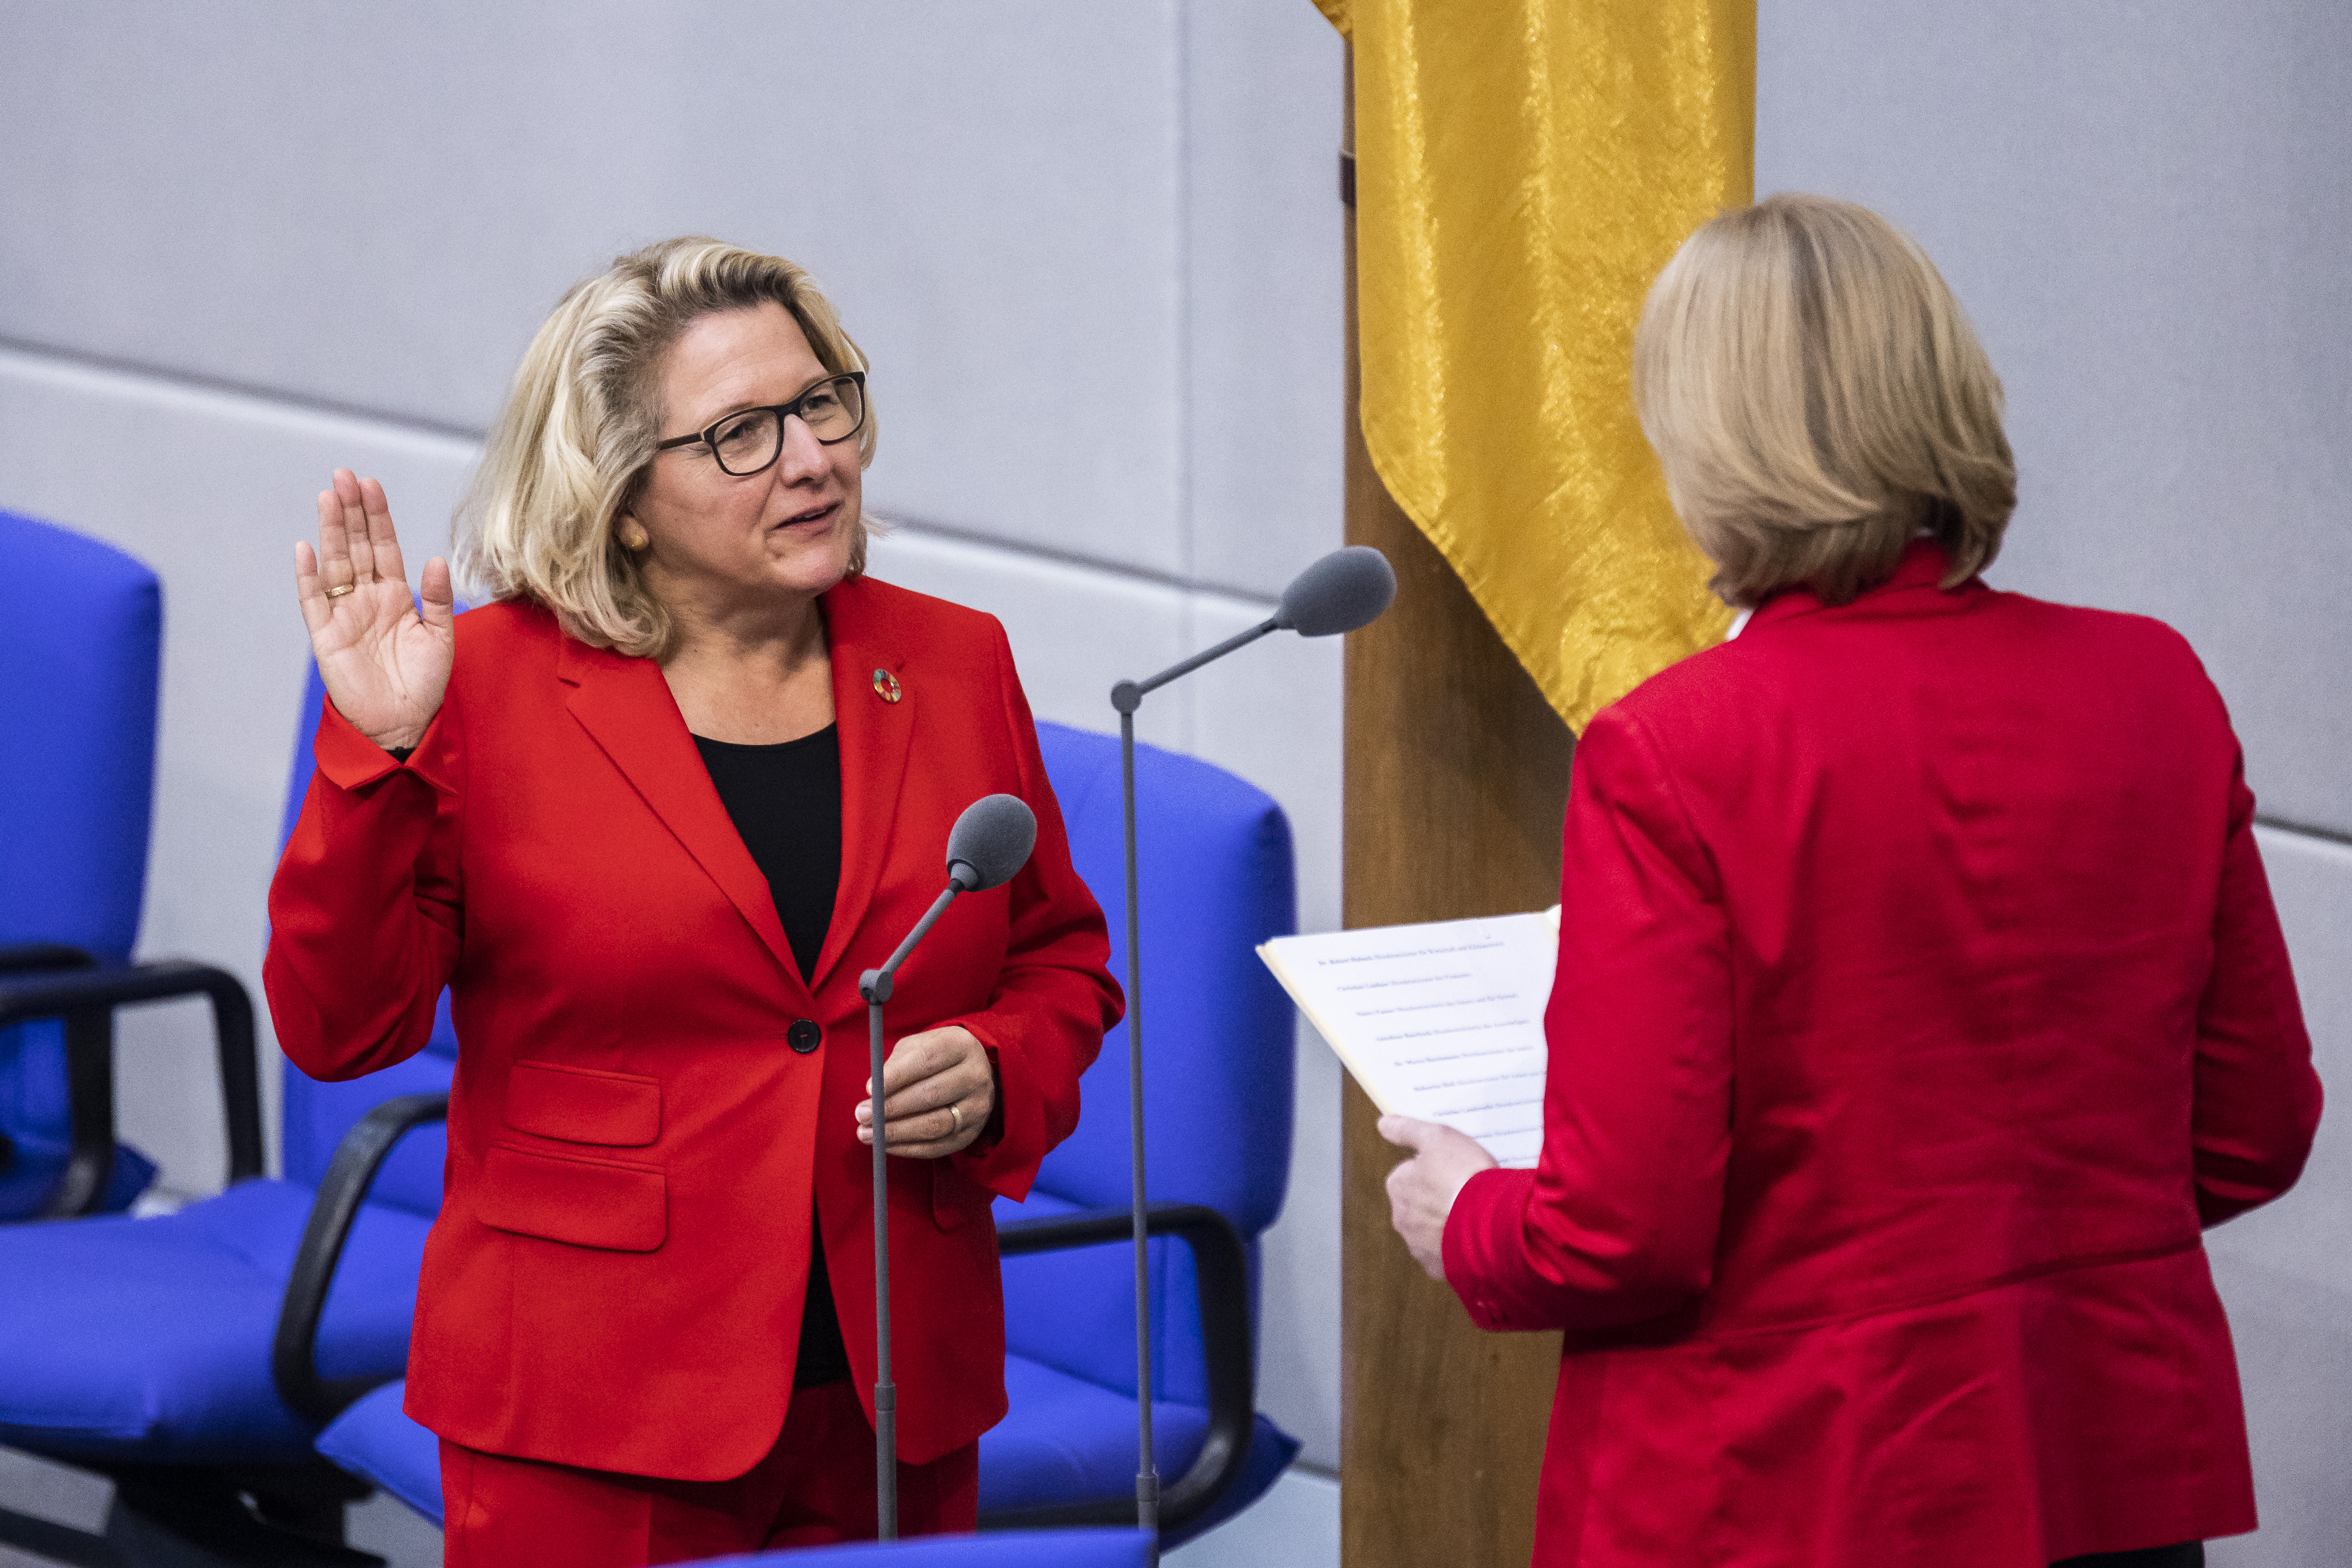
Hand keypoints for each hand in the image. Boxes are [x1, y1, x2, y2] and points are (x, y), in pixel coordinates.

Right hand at [295, 470, 454, 753]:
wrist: (403, 723)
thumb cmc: (424, 682)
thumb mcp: (440, 637)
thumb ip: (438, 599)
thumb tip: (436, 559)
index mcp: (395, 595)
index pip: (384, 546)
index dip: (377, 516)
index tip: (371, 484)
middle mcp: (367, 598)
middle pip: (356, 546)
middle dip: (351, 512)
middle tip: (344, 476)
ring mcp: (344, 614)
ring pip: (335, 564)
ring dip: (331, 532)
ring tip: (328, 497)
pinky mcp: (325, 636)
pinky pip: (313, 601)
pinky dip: (308, 576)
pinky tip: (306, 549)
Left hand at [857, 1025, 994, 1158]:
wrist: (969, 1075)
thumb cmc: (934, 1059)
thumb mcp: (917, 1047)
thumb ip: (895, 1064)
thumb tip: (874, 1091)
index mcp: (961, 1045)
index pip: (927, 1059)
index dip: (897, 1075)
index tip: (870, 1089)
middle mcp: (976, 1076)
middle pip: (932, 1094)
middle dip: (892, 1107)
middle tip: (862, 1114)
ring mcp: (977, 1107)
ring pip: (934, 1124)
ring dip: (896, 1131)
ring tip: (867, 1133)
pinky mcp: (971, 1133)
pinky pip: (937, 1146)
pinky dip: (907, 1148)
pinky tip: (885, 1144)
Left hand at [1379, 1115, 1498, 1281]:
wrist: (1492, 1225)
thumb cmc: (1463, 1177)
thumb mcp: (1437, 1137)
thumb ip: (1407, 1130)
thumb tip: (1384, 1123)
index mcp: (1398, 1186)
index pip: (1409, 1173)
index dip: (1434, 1167)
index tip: (1452, 1166)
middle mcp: (1402, 1219)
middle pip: (1420, 1203)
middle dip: (1439, 1198)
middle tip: (1467, 1188)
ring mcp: (1420, 1246)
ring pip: (1433, 1230)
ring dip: (1449, 1222)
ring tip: (1477, 1213)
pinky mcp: (1440, 1267)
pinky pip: (1448, 1254)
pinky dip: (1460, 1246)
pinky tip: (1477, 1235)